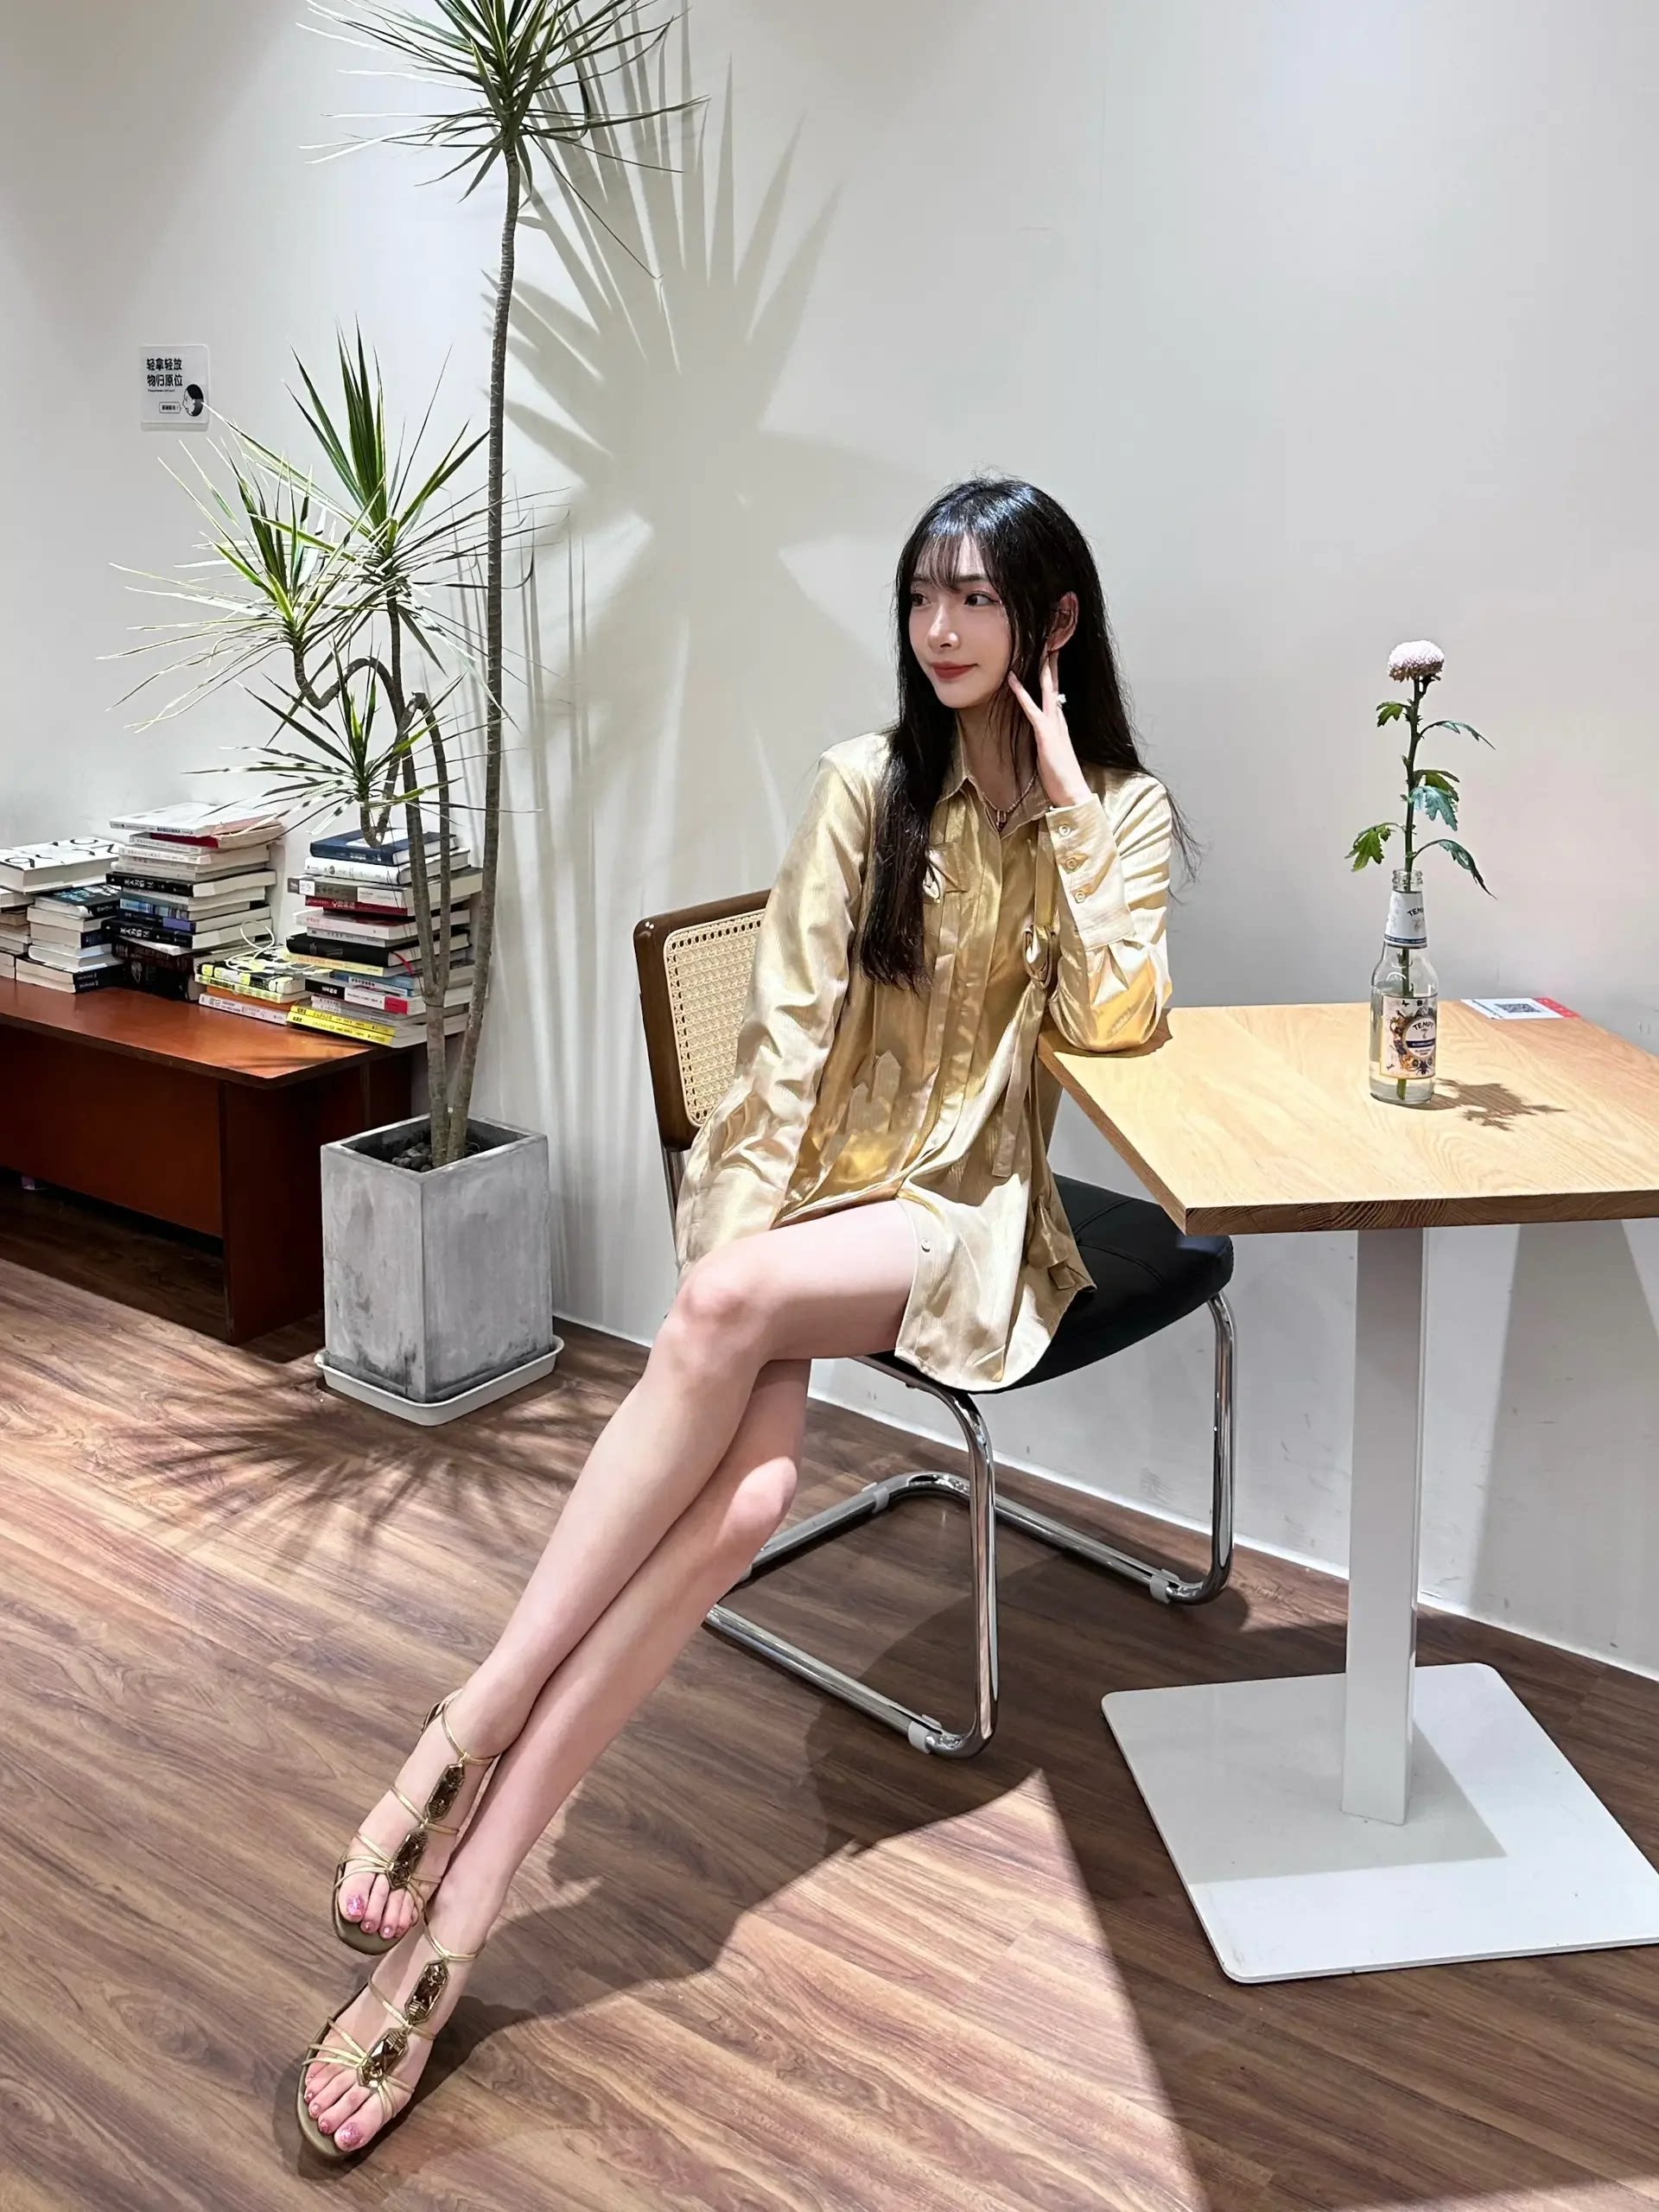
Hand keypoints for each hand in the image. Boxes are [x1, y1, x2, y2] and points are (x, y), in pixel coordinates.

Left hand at [1007, 649, 1089, 807]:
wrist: (1072, 792)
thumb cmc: (1060, 776)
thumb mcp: (1052, 751)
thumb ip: (1047, 736)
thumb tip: (1042, 730)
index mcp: (1059, 721)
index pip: (1054, 690)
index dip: (1050, 670)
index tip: (1048, 651)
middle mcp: (1058, 718)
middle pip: (1053, 682)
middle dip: (1050, 659)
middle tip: (1047, 637)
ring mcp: (1052, 724)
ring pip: (1046, 688)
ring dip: (1041, 667)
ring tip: (1037, 645)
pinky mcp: (1045, 733)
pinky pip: (1031, 708)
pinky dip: (1021, 691)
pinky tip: (1011, 678)